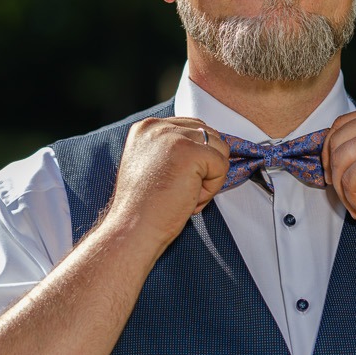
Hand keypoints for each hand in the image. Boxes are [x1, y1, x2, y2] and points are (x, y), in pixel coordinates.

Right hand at [108, 116, 230, 253]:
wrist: (133, 227)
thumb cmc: (145, 206)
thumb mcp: (153, 164)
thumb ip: (174, 150)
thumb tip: (208, 148)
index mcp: (147, 127)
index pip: (194, 127)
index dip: (198, 157)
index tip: (176, 179)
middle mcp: (158, 126)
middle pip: (211, 136)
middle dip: (205, 167)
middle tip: (180, 190)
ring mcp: (173, 137)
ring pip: (220, 150)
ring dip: (209, 178)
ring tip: (183, 193)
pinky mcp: (190, 152)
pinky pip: (222, 166)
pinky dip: (212, 188)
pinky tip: (189, 198)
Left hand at [324, 108, 355, 235]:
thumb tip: (330, 153)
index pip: (345, 122)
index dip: (331, 149)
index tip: (333, 173)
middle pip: (337, 139)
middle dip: (335, 172)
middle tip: (347, 195)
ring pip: (340, 160)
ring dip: (344, 190)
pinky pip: (349, 180)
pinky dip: (355, 201)